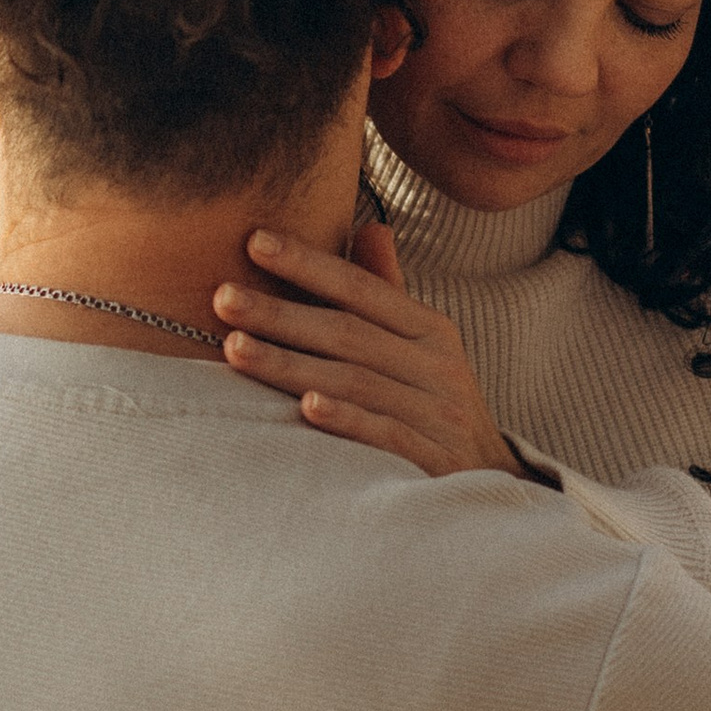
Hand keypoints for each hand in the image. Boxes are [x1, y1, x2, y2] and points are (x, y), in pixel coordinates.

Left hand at [215, 222, 540, 480]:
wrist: (488, 483)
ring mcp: (438, 413)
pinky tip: (305, 409)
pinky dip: (346, 420)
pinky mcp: (434, 459)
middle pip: (348, 333)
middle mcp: (437, 365)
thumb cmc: (434, 406)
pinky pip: (385, 435)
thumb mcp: (423, 346)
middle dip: (281, 314)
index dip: (309, 263)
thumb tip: (369, 227)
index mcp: (431, 330)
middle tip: (223, 297)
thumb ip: (388, 292)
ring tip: (236, 349)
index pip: (362, 288)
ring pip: (355, 382)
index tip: (254, 242)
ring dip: (292, 365)